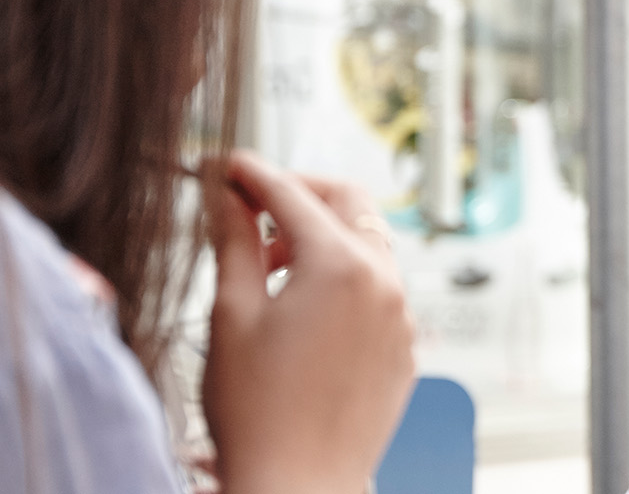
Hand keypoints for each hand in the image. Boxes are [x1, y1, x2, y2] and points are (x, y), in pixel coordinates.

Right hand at [202, 151, 415, 493]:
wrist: (299, 486)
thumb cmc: (257, 412)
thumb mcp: (232, 315)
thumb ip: (232, 242)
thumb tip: (225, 194)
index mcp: (342, 266)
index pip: (292, 195)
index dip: (252, 174)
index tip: (224, 166)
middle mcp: (385, 283)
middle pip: (348, 203)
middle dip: (299, 194)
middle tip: (251, 206)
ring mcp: (403, 316)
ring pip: (368, 246)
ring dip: (322, 238)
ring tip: (269, 265)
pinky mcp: (405, 348)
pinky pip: (380, 292)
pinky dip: (345, 280)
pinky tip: (303, 308)